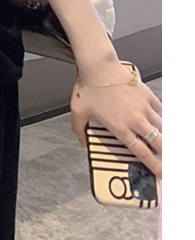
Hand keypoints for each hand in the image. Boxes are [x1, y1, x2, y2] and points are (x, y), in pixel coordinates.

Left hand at [69, 62, 161, 178]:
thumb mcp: (78, 113)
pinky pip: (159, 110)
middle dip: (162, 153)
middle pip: (157, 142)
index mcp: (120, 128)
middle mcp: (136, 121)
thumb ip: (79, 131)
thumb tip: (82, 142)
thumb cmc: (89, 88)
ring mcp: (144, 108)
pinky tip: (154, 117)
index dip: (152, 164)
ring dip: (161, 135)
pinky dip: (158, 116)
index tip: (159, 171)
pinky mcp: (148, 96)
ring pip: (161, 127)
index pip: (141, 152)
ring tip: (158, 138)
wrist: (99, 68)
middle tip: (161, 157)